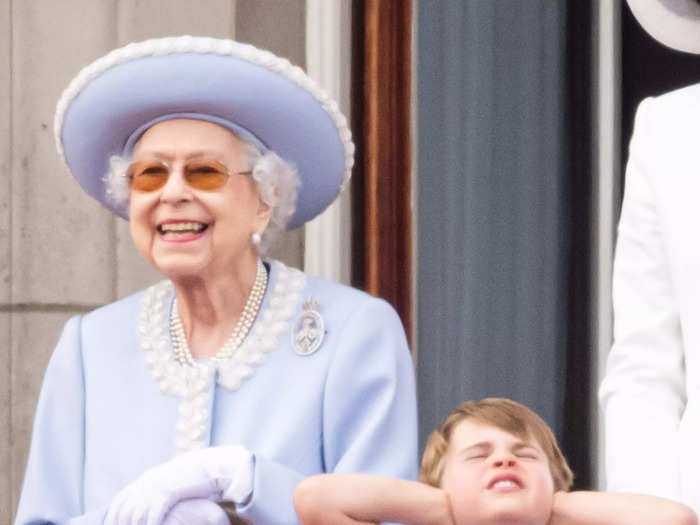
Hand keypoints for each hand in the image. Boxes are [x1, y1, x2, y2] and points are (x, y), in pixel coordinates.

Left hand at [104, 445, 253, 524]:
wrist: (209, 465)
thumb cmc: (192, 476)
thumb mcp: (170, 480)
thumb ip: (158, 489)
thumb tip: (149, 502)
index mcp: (146, 480)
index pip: (120, 501)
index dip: (112, 516)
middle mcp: (147, 483)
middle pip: (124, 511)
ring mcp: (156, 488)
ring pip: (136, 516)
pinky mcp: (168, 493)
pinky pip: (153, 516)